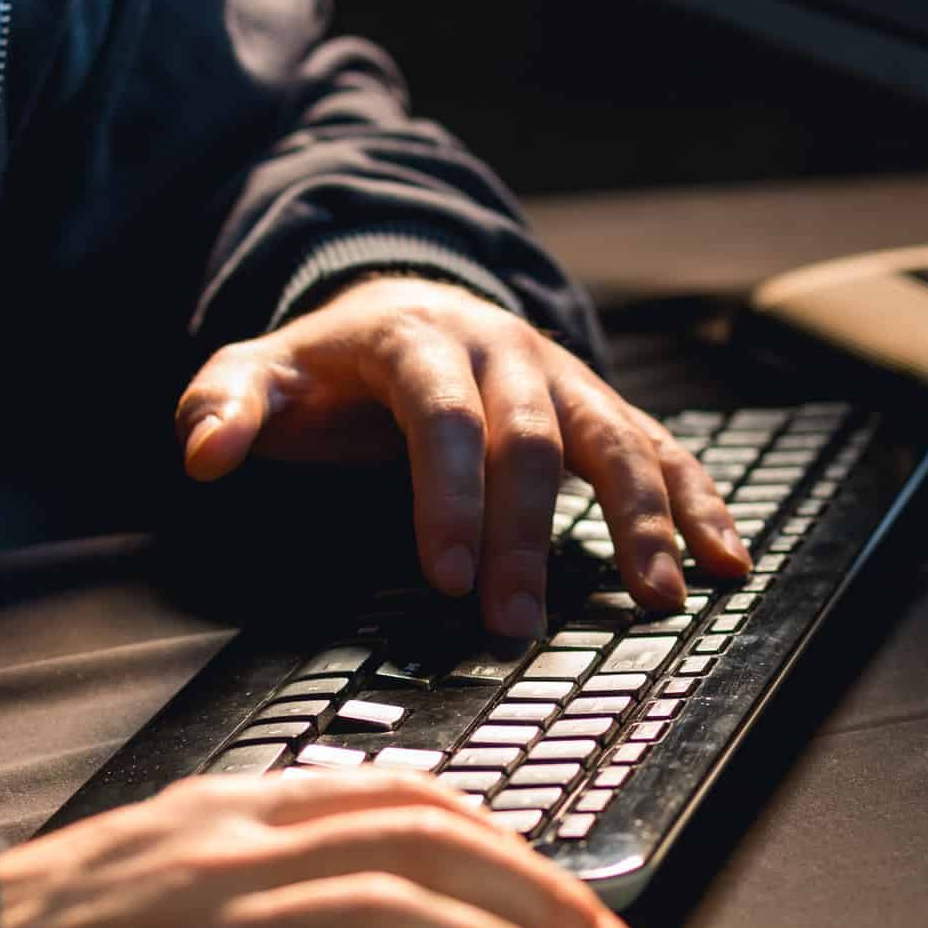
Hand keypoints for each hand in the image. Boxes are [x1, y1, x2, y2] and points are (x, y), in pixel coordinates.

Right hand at [0, 772, 648, 927]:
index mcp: (229, 814)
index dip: (508, 843)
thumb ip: (262, 860)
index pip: (398, 798)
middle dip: (537, 900)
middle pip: (417, 850)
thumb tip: (388, 889)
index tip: (576, 894)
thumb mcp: (159, 865)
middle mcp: (229, 858)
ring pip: (389, 925)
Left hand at [175, 277, 751, 632]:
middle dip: (524, 536)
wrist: (396, 305)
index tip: (441, 574)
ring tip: (654, 598)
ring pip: (612, 438)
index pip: (438, 413)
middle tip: (513, 622)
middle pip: (527, 438)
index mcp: (414, 337)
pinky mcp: (596, 406)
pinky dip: (695, 502)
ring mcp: (559, 374)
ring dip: (638, 520)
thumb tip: (203, 454)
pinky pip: (659, 447)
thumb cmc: (325, 368)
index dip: (446, 492)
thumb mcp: (257, 373)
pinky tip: (724, 560)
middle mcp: (500, 348)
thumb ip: (222, 406)